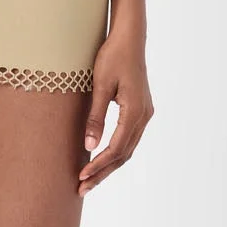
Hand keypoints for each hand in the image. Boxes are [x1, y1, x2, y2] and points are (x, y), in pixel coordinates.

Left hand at [79, 32, 152, 194]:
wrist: (129, 38)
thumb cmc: (112, 57)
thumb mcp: (100, 86)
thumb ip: (95, 117)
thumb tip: (89, 147)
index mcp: (135, 111)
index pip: (117, 148)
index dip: (99, 165)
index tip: (82, 176)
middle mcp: (144, 115)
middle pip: (124, 154)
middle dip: (103, 173)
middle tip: (82, 188)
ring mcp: (144, 113)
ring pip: (128, 149)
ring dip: (109, 166)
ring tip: (89, 180)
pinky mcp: (140, 110)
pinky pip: (129, 138)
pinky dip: (115, 153)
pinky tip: (101, 160)